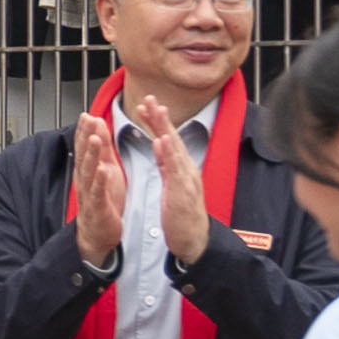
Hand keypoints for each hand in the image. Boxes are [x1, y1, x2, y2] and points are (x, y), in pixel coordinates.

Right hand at [68, 111, 127, 273]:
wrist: (98, 234)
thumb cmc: (103, 202)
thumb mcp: (105, 170)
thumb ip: (102, 149)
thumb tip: (97, 126)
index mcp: (88, 171)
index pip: (84, 147)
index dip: (84, 131)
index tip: (86, 114)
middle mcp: (85, 180)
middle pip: (84, 156)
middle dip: (85, 137)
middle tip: (87, 120)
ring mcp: (90, 194)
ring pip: (89, 172)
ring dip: (91, 155)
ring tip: (93, 139)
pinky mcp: (98, 207)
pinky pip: (98, 193)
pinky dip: (99, 181)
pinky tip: (102, 170)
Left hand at [151, 111, 216, 267]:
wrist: (193, 240)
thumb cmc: (181, 214)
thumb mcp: (172, 184)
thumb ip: (166, 163)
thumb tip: (159, 143)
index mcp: (180, 168)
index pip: (168, 139)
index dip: (157, 121)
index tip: (145, 104)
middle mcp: (186, 169)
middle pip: (172, 138)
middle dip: (160, 117)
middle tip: (148, 98)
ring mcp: (186, 179)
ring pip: (175, 149)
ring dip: (165, 128)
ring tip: (156, 111)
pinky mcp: (183, 191)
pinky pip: (175, 169)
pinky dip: (169, 153)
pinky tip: (163, 140)